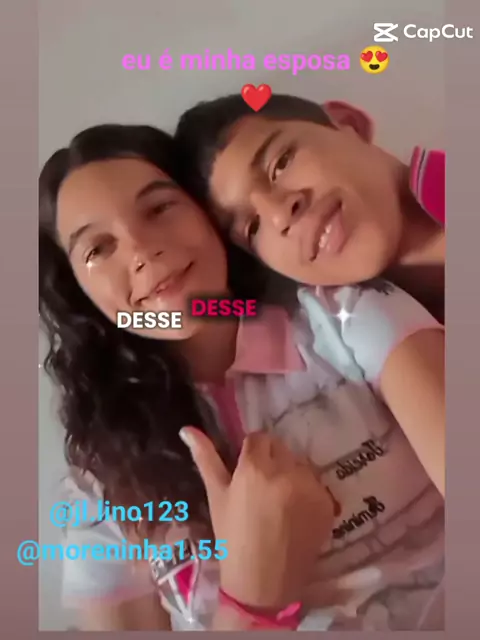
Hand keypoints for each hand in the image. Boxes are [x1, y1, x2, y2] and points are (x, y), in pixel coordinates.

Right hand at [180, 427, 333, 609]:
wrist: (262, 583)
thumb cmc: (232, 537)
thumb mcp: (216, 496)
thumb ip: (205, 458)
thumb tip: (187, 429)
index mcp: (254, 468)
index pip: (259, 438)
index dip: (252, 452)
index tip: (248, 472)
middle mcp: (285, 471)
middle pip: (281, 448)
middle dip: (272, 460)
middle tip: (262, 488)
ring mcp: (309, 487)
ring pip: (300, 464)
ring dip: (291, 474)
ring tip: (280, 502)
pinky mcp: (326, 502)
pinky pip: (316, 484)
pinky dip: (307, 492)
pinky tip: (295, 513)